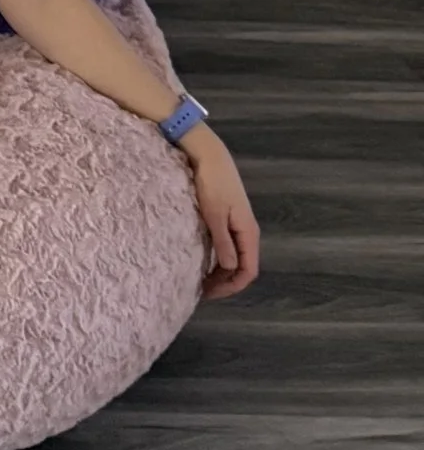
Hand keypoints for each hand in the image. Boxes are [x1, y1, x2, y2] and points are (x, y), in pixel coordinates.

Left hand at [182, 130, 260, 296]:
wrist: (209, 156)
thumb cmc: (211, 184)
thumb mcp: (215, 214)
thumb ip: (223, 241)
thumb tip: (231, 268)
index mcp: (248, 233)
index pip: (248, 271)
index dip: (231, 286)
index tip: (209, 293)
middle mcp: (247, 232)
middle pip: (242, 267)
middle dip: (225, 282)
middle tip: (201, 291)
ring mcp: (238, 226)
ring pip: (234, 258)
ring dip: (220, 272)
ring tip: (200, 281)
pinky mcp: (228, 219)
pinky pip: (227, 247)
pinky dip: (217, 258)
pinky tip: (202, 262)